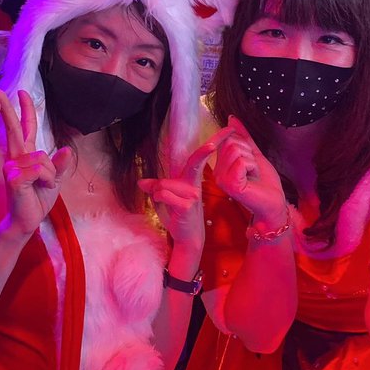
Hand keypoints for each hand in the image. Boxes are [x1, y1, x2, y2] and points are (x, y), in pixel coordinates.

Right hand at [0, 89, 72, 236]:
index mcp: (24, 155)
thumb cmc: (37, 200)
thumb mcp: (55, 180)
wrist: (27, 220)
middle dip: (7, 109)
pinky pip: (40, 170)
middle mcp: (15, 157)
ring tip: (44, 186)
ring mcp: (12, 166)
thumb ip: (59, 165)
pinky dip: (48, 179)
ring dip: (51, 174)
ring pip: (42, 158)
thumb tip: (66, 149)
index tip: (20, 92)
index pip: (24, 128)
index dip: (24, 110)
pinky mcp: (14, 177)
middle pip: (15, 128)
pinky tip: (41, 188)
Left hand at [138, 130, 231, 253]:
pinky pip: (163, 194)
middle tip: (212, 145)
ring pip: (164, 184)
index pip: (200, 158)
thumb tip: (141, 182)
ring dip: (157, 192)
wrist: (187, 237)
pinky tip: (165, 206)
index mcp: (191, 180)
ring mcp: (192, 195)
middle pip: (195, 163)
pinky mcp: (187, 205)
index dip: (214, 143)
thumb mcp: (166, 199)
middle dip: (204, 152)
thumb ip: (156, 187)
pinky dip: (157, 198)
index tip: (228, 132)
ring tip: (165, 203)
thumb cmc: (178, 215)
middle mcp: (194, 185)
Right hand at [212, 116, 287, 223]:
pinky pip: (242, 162)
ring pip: (236, 151)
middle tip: (252, 168)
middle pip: (231, 143)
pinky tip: (253, 178)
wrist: (274, 202)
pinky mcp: (231, 184)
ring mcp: (222, 179)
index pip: (225, 139)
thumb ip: (243, 136)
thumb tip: (232, 118)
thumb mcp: (253, 153)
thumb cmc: (264, 181)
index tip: (248, 151)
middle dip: (248, 151)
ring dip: (251, 160)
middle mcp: (217, 172)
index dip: (239, 139)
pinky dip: (253, 166)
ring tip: (253, 173)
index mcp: (220, 165)